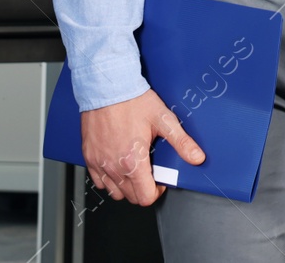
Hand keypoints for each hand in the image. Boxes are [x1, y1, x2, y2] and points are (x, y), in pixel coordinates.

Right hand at [80, 89, 204, 205]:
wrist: (107, 87)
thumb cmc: (133, 101)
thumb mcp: (163, 119)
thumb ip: (181, 142)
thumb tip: (196, 157)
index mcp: (133, 161)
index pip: (145, 197)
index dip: (157, 192)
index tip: (160, 181)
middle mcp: (113, 166)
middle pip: (130, 197)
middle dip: (143, 189)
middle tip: (150, 172)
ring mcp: (98, 163)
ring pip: (113, 192)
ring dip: (126, 186)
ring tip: (135, 169)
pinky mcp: (88, 157)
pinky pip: (98, 181)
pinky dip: (109, 179)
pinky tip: (118, 165)